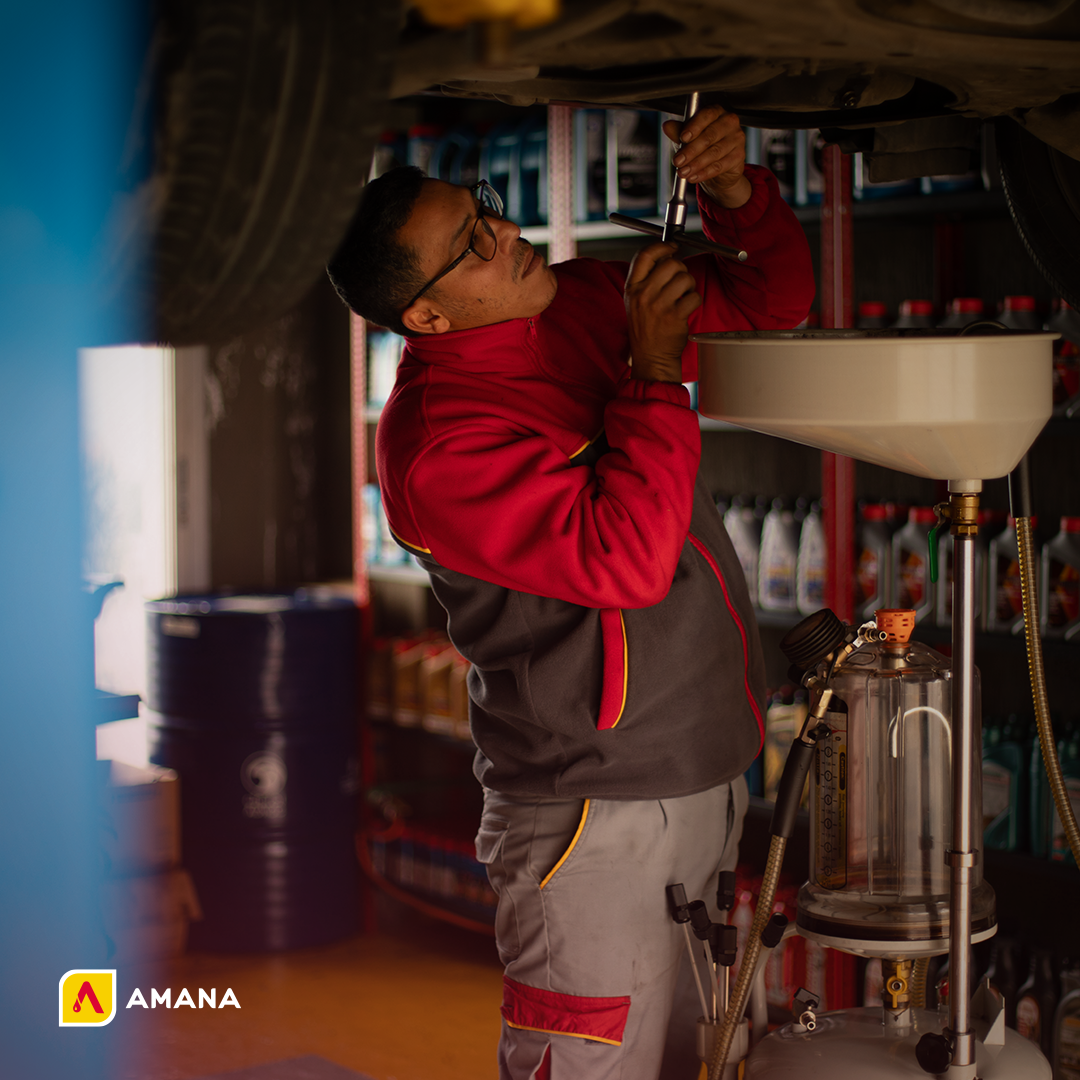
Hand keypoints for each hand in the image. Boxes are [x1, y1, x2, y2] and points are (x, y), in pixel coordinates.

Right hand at [624, 242, 701, 382]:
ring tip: (684, 295)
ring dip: (689, 285)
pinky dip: (694, 300)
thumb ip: (646, 278)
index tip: (672, 248)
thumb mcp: (635, 301)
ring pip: (685, 278)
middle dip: (681, 269)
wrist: (650, 357)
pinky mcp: (674, 317)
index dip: (662, 246)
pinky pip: (694, 296)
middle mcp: (643, 295)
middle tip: (680, 281)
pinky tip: (686, 308)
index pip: (645, 255)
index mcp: (632, 288)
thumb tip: (667, 255)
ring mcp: (658, 306)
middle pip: (671, 263)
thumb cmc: (645, 328)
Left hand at [663, 104, 750, 208]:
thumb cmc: (704, 147)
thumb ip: (679, 131)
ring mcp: (737, 138)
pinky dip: (704, 173)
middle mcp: (729, 122)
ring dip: (696, 164)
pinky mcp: (739, 155)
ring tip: (683, 172)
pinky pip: (720, 166)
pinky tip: (694, 177)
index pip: (706, 115)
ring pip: (714, 152)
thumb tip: (667, 126)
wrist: (720, 169)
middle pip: (710, 136)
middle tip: (678, 161)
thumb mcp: (688, 139)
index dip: (694, 127)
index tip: (683, 138)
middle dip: (691, 151)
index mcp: (716, 112)